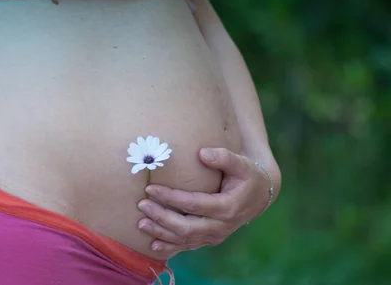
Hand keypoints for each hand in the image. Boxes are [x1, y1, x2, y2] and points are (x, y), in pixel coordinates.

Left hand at [137, 148, 278, 257]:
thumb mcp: (241, 164)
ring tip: (140, 224)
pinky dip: (171, 246)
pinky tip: (154, 244)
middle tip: (141, 205)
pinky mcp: (210, 239)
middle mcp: (221, 226)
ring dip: (161, 233)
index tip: (151, 188)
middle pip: (186, 227)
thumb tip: (202, 153)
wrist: (259, 195)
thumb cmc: (247, 175)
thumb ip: (224, 157)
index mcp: (227, 207)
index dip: (171, 197)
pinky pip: (188, 246)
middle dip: (161, 217)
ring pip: (185, 239)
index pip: (193, 204)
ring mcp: (216, 236)